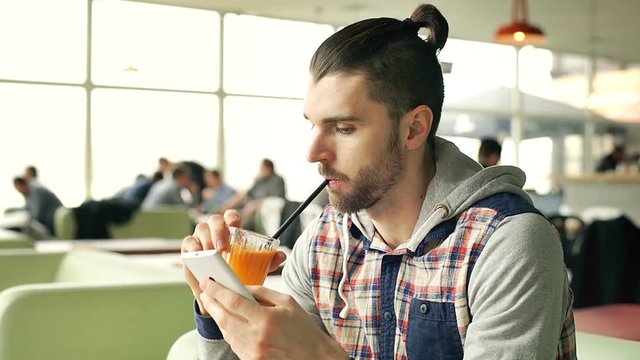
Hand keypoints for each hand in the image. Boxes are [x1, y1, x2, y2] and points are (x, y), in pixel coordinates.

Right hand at [181, 210, 286, 314]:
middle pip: (213, 220)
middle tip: (222, 248)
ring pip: (199, 229)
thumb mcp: (253, 268)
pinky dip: (193, 249)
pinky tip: (199, 258)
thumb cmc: (237, 273)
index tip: (235, 226)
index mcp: (231, 231)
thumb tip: (282, 255)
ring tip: (211, 255)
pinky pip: (188, 244)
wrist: (221, 291)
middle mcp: (215, 232)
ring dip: (206, 240)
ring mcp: (201, 239)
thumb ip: (267, 261)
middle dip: (217, 231)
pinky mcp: (190, 250)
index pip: (230, 216)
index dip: (231, 217)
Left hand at [199, 280, 347, 359]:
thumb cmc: (303, 329)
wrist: (314, 357)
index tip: (208, 282)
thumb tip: (242, 286)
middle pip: (224, 317)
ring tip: (215, 303)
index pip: (234, 302)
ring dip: (217, 316)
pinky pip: (233, 342)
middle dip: (211, 302)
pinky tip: (228, 320)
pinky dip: (228, 330)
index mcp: (266, 320)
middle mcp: (256, 338)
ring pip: (225, 331)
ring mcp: (252, 352)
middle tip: (205, 291)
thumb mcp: (287, 302)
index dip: (217, 290)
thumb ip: (263, 292)